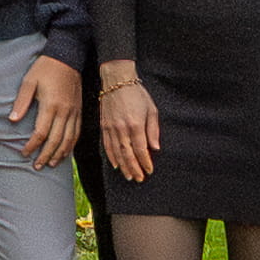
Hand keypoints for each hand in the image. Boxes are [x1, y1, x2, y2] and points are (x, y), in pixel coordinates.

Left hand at [12, 55, 82, 168]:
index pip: (40, 132)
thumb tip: (12, 121)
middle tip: (36, 166)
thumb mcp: (29, 81)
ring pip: (69, 140)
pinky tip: (65, 152)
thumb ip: (21, 102)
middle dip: (45, 155)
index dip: (31, 145)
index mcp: (51, 105)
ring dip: (59, 154)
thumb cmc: (45, 68)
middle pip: (55, 140)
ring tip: (50, 164)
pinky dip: (71, 145)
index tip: (23, 153)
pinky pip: (77, 133)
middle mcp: (65, 111)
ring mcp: (74, 112)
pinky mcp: (79, 111)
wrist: (68, 57)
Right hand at [97, 70, 161, 186]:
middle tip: (139, 179)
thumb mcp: (151, 109)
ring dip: (123, 167)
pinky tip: (116, 165)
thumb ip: (153, 130)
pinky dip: (111, 157)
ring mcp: (111, 128)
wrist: (116, 80)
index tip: (150, 170)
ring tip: (129, 177)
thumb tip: (155, 148)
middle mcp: (122, 129)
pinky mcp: (104, 126)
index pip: (141, 149)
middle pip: (128, 155)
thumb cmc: (137, 94)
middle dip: (134, 169)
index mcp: (136, 125)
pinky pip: (107, 146)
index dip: (145, 162)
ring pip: (117, 153)